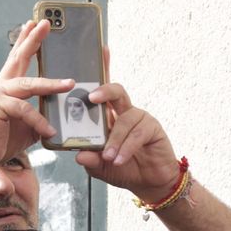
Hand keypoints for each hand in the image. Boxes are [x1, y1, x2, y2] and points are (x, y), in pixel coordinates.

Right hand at [0, 19, 70, 167]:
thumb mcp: (26, 126)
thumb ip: (39, 116)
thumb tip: (59, 116)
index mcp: (5, 88)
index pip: (16, 59)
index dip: (25, 41)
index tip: (34, 25)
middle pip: (19, 58)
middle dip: (33, 39)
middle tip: (46, 23)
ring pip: (29, 83)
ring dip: (51, 83)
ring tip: (69, 84)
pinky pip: (24, 109)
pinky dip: (39, 120)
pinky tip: (49, 130)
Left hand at [73, 50, 181, 199]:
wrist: (147, 181)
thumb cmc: (120, 167)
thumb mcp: (98, 165)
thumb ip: (89, 160)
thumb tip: (79, 155)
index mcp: (108, 115)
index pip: (103, 90)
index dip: (104, 68)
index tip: (100, 49)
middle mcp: (123, 111)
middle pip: (116, 92)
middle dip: (104, 91)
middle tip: (92, 97)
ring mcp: (139, 118)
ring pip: (124, 119)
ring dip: (114, 140)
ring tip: (108, 156)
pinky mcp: (152, 127)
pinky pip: (136, 134)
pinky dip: (125, 148)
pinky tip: (119, 159)